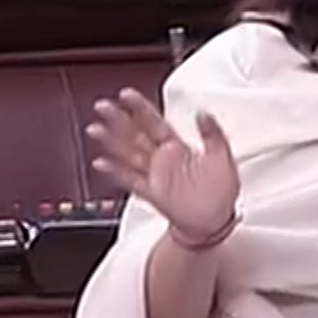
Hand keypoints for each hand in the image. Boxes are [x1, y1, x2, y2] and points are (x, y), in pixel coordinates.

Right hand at [85, 88, 239, 245]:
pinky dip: (116, 172)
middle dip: (118, 120)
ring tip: (95, 129)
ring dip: (111, 142)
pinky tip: (101, 162)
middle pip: (135, 135)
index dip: (140, 108)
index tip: (125, 94)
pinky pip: (131, 180)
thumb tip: (203, 112)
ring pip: (128, 154)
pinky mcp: (151, 193)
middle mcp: (162, 159)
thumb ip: (213, 134)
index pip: (154, 122)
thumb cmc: (220, 190)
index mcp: (178, 147)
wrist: (215, 222)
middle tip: (102, 106)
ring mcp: (154, 176)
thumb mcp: (222, 156)